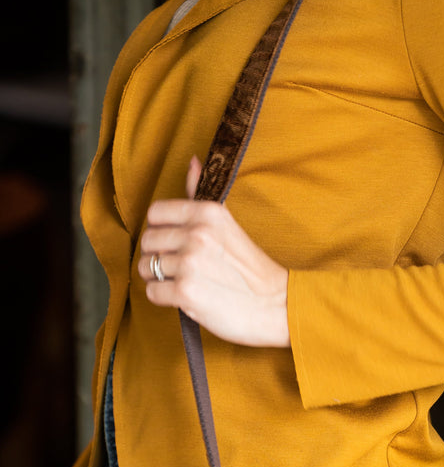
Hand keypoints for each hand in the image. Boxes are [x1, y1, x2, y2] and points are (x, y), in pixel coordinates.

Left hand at [138, 156, 289, 346]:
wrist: (275, 305)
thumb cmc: (250, 269)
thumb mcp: (227, 224)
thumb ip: (201, 195)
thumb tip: (192, 161)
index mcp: (207, 213)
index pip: (155, 213)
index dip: (160, 231)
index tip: (176, 243)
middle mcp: (197, 234)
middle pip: (147, 241)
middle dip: (157, 257)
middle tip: (180, 268)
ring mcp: (190, 264)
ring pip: (145, 268)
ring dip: (158, 278)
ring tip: (183, 282)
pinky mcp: (185, 292)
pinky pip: (152, 293)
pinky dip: (163, 298)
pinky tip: (184, 298)